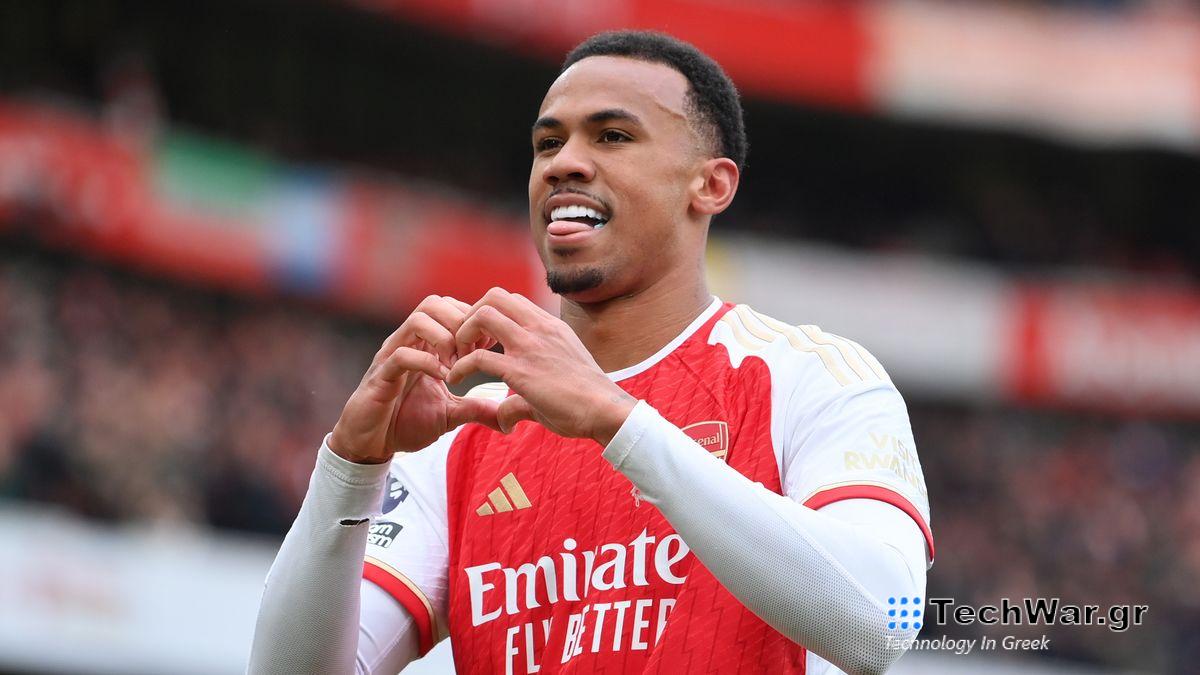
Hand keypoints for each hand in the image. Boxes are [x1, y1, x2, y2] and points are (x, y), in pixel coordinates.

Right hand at [329, 295, 501, 463]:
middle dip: (461, 323)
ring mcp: (392, 355)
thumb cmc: (405, 423)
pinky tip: (443, 378)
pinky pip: (402, 354)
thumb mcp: (450, 415)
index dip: (472, 321)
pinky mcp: (381, 375)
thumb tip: (506, 417)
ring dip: (444, 338)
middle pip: (434, 303)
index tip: (487, 346)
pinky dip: (427, 362)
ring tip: (456, 364)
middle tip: (473, 353)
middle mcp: (407, 342)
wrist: (371, 445)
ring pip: (418, 319)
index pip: (450, 308)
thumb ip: (476, 409)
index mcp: (424, 344)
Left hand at [446, 288, 637, 443]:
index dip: (490, 315)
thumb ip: (522, 395)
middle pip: (494, 296)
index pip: (512, 300)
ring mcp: (530, 346)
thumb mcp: (556, 382)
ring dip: (463, 333)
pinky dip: (461, 366)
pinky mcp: (521, 372)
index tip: (483, 340)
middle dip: (472, 314)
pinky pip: (479, 358)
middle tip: (466, 342)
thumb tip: (503, 418)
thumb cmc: (586, 400)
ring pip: (484, 315)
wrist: (606, 411)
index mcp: (550, 326)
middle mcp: (540, 328)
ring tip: (459, 356)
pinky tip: (456, 379)